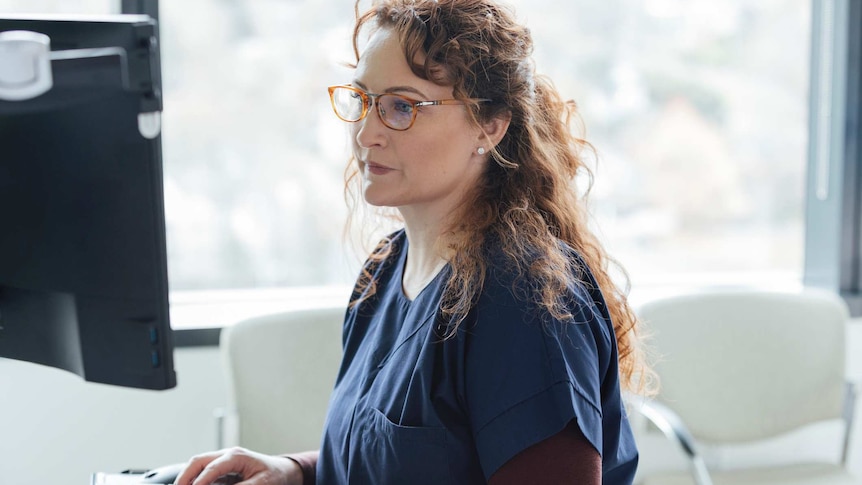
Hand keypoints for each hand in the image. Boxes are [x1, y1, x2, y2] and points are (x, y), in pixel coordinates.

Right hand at [173, 447, 302, 484]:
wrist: (283, 472)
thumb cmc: (274, 476)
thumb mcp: (260, 484)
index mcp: (236, 456)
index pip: (211, 468)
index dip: (199, 482)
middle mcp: (227, 454)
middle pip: (198, 461)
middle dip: (185, 476)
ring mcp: (223, 460)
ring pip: (197, 464)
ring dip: (187, 477)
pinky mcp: (222, 468)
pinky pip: (204, 472)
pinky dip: (195, 480)